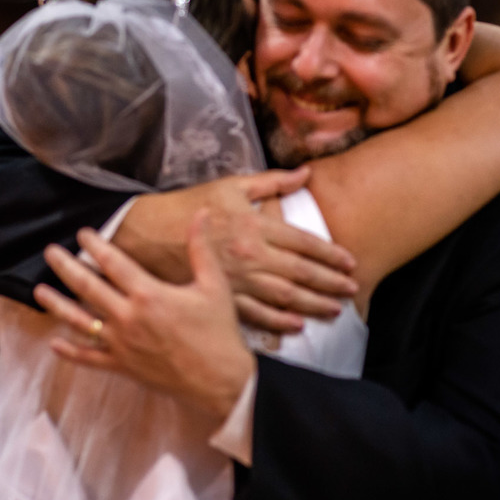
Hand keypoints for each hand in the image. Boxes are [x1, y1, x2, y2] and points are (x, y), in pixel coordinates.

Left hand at [37, 213, 255, 418]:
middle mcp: (128, 317)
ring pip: (80, 322)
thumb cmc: (219, 332)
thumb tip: (201, 214)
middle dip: (66, 266)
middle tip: (50, 252)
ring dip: (57, 304)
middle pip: (87, 287)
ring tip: (38, 291)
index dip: (95, 244)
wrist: (221, 381)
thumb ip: (201, 248)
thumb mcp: (214, 285)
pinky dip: (70, 351)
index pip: (113, 262)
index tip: (83, 232)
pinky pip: (89, 359)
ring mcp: (122, 344)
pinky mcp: (122, 366)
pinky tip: (54, 343)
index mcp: (148, 294)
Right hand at [118, 169, 357, 332]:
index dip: (330, 254)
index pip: (304, 242)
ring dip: (313, 305)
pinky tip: (297, 326)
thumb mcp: (231, 186)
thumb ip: (272, 182)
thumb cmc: (188, 206)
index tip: (350, 262)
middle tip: (352, 288)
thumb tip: (305, 173)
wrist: (147, 234)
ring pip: (285, 297)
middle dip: (330, 283)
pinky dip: (279, 322)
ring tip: (334, 310)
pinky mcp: (222, 297)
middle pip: (302, 273)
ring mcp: (238, 280)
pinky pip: (257, 315)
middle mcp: (252, 256)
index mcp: (256, 226)